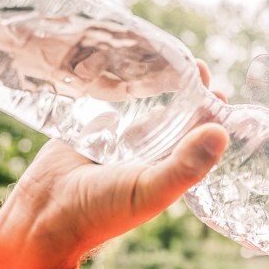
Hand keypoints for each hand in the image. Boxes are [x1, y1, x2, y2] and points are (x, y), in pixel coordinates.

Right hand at [0, 62, 228, 268]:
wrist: (46, 212)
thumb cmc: (102, 210)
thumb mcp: (149, 189)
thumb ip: (185, 165)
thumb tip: (221, 132)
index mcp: (171, 170)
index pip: (201, 138)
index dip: (213, 115)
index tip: (220, 90)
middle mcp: (152, 154)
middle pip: (179, 117)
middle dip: (191, 93)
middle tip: (196, 66)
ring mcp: (125, 139)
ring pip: (150, 107)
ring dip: (160, 85)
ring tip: (169, 57)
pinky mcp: (98, 127)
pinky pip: (118, 103)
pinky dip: (127, 87)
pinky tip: (132, 64)